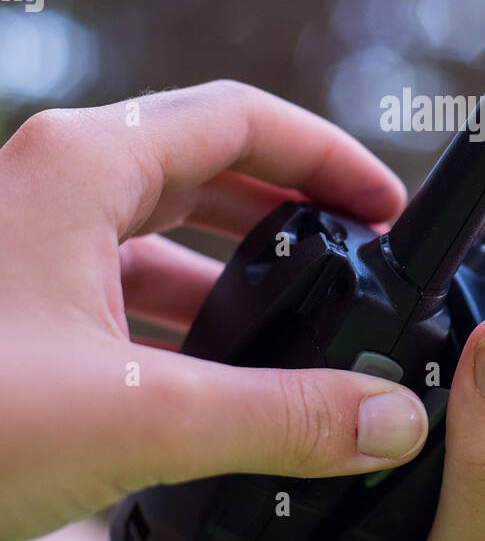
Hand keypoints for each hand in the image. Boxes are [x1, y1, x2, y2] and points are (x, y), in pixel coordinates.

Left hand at [0, 81, 428, 540]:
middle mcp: (55, 180)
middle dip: (290, 209)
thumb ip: (278, 415)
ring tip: (310, 317)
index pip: (241, 119)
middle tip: (362, 260)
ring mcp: (28, 237)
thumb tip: (390, 421)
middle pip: (204, 162)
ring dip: (237, 268)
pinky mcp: (15, 298)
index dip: (329, 156)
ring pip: (159, 226)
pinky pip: (119, 281)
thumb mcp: (136, 417)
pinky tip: (220, 369)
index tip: (388, 206)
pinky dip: (182, 312)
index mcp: (84, 164)